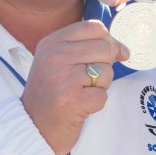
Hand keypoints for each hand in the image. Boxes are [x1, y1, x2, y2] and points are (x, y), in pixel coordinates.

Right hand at [22, 20, 129, 154]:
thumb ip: (88, 49)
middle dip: (105, 66)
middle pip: (105, 48)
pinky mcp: (73, 101)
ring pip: (106, 72)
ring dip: (100, 86)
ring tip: (80, 93)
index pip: (94, 27)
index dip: (109, 40)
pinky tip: (79, 106)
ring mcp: (64, 78)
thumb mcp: (59, 62)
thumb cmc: (50, 93)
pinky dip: (96, 103)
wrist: (32, 127)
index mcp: (52, 43)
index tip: (110, 55)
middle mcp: (55, 57)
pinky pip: (103, 95)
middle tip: (88, 81)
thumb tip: (123, 50)